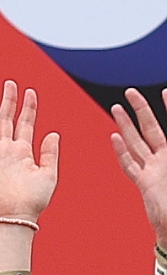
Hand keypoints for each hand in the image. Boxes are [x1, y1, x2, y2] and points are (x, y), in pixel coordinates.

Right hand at [0, 81, 59, 220]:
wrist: (16, 214)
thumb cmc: (33, 200)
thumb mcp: (49, 173)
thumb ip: (50, 152)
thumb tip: (53, 134)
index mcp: (23, 154)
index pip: (25, 124)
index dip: (28, 108)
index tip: (30, 93)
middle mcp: (7, 151)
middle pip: (7, 119)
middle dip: (9, 101)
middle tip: (10, 84)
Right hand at [110, 88, 166, 242]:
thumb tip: (149, 141)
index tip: (165, 90)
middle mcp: (163, 159)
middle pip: (149, 128)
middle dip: (140, 110)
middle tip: (129, 92)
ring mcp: (152, 170)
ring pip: (136, 143)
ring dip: (126, 126)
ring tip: (115, 109)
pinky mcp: (144, 183)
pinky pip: (130, 164)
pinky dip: (122, 152)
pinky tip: (113, 138)